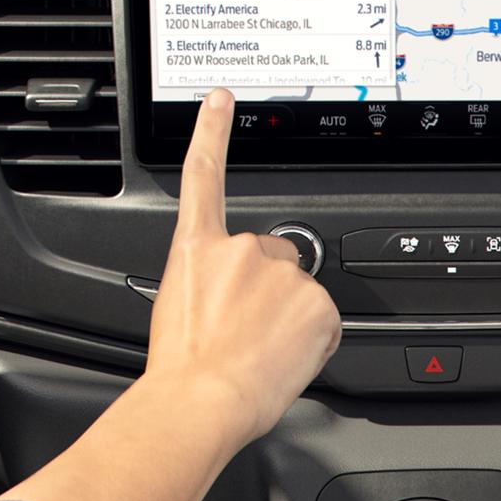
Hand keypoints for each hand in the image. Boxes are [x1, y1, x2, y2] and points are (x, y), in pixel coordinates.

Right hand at [142, 89, 339, 443]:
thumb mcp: (178, 310)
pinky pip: (322, 324)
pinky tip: (281, 361)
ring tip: (258, 354)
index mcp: (197, 250)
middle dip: (268, 292)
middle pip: (272, 260)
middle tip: (246, 334)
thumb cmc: (182, 370)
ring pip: (299, 295)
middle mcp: (241, 251)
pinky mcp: (317, 304)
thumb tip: (229, 300)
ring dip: (287, 321)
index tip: (220, 100)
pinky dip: (309, 343)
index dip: (211, 132)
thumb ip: (208, 285)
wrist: (201, 401)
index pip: (203, 176)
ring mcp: (282, 275)